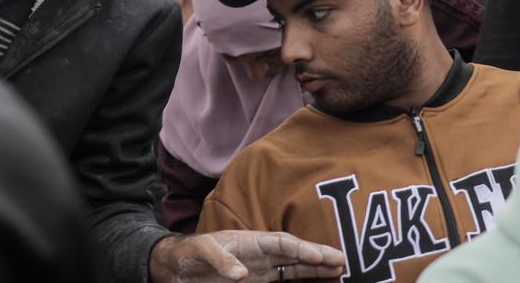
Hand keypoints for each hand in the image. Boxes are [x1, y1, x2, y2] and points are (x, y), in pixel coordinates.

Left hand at [148, 231, 344, 282]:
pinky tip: (320, 279)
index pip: (280, 242)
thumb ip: (219, 259)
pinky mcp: (258, 280)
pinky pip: (285, 278)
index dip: (300, 248)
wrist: (176, 266)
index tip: (320, 255)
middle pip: (294, 252)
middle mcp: (259, 252)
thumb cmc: (188, 253)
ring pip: (295, 266)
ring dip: (316, 268)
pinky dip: (303, 278)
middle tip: (343, 261)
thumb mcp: (200, 250)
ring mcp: (261, 267)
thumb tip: (242, 275)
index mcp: (248, 240)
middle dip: (318, 255)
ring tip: (340, 270)